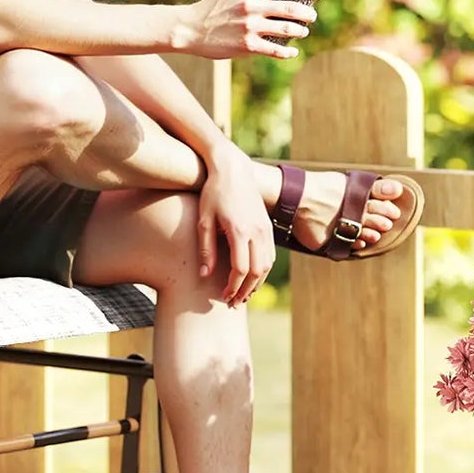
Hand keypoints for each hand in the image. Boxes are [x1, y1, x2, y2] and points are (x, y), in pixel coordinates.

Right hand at [182, 0, 318, 59]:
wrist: (189, 29)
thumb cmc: (213, 10)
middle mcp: (251, 5)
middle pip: (292, 8)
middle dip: (308, 13)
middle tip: (311, 15)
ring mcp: (249, 26)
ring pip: (288, 29)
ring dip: (301, 31)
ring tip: (303, 31)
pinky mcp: (247, 46)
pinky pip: (276, 50)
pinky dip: (288, 52)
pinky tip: (292, 52)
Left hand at [199, 144, 275, 304]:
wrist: (233, 169)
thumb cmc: (212, 193)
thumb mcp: (203, 220)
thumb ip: (205, 248)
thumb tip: (204, 275)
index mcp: (239, 231)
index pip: (241, 269)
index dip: (232, 287)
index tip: (223, 297)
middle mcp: (257, 232)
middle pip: (257, 272)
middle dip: (246, 291)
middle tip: (234, 303)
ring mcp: (265, 229)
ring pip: (267, 266)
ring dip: (257, 284)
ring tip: (243, 295)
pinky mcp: (268, 226)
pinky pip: (270, 255)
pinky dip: (263, 271)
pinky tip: (252, 278)